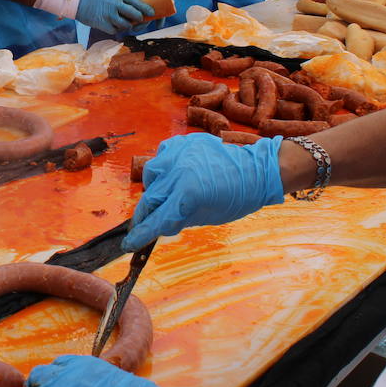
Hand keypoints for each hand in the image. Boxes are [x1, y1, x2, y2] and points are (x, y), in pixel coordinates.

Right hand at [76, 0, 150, 33]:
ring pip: (126, 25)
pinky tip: (113, 26)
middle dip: (139, 19)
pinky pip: (115, 30)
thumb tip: (135, 7)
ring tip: (124, 23)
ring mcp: (109, 15)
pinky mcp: (103, 24)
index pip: (137, 2)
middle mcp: (116, 5)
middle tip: (139, 20)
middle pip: (135, 15)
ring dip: (127, 26)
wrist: (78, 0)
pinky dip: (116, 30)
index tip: (152, 13)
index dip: (146, 9)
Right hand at [124, 133, 285, 250]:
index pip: (157, 220)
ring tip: (164, 195)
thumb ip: (179, 219)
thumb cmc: (237, 198)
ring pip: (151, 174)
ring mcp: (179, 153)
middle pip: (150, 198)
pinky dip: (163, 166)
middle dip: (144, 215)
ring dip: (153, 188)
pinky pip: (162, 155)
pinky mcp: (183, 142)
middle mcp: (179, 171)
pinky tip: (173, 173)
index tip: (129, 244)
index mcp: (188, 194)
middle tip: (141, 225)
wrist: (256, 170)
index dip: (141, 235)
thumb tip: (158, 225)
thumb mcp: (208, 217)